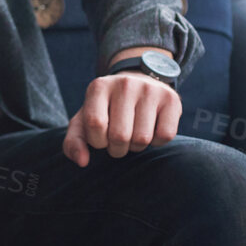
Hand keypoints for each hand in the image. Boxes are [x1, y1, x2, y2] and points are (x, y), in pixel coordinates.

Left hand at [63, 72, 180, 166]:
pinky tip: (151, 129)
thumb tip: (81, 162)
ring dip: (137, 146)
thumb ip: (74, 141)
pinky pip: (165, 136)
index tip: (101, 138)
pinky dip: (157, 142)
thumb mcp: (85, 120)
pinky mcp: (171, 99)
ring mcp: (150, 90)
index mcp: (99, 86)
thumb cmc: (107, 109)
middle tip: (118, 141)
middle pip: (120, 135)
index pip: (95, 123)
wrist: (138, 84)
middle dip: (118, 149)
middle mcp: (124, 84)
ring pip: (143, 139)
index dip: (98, 141)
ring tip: (133, 134)